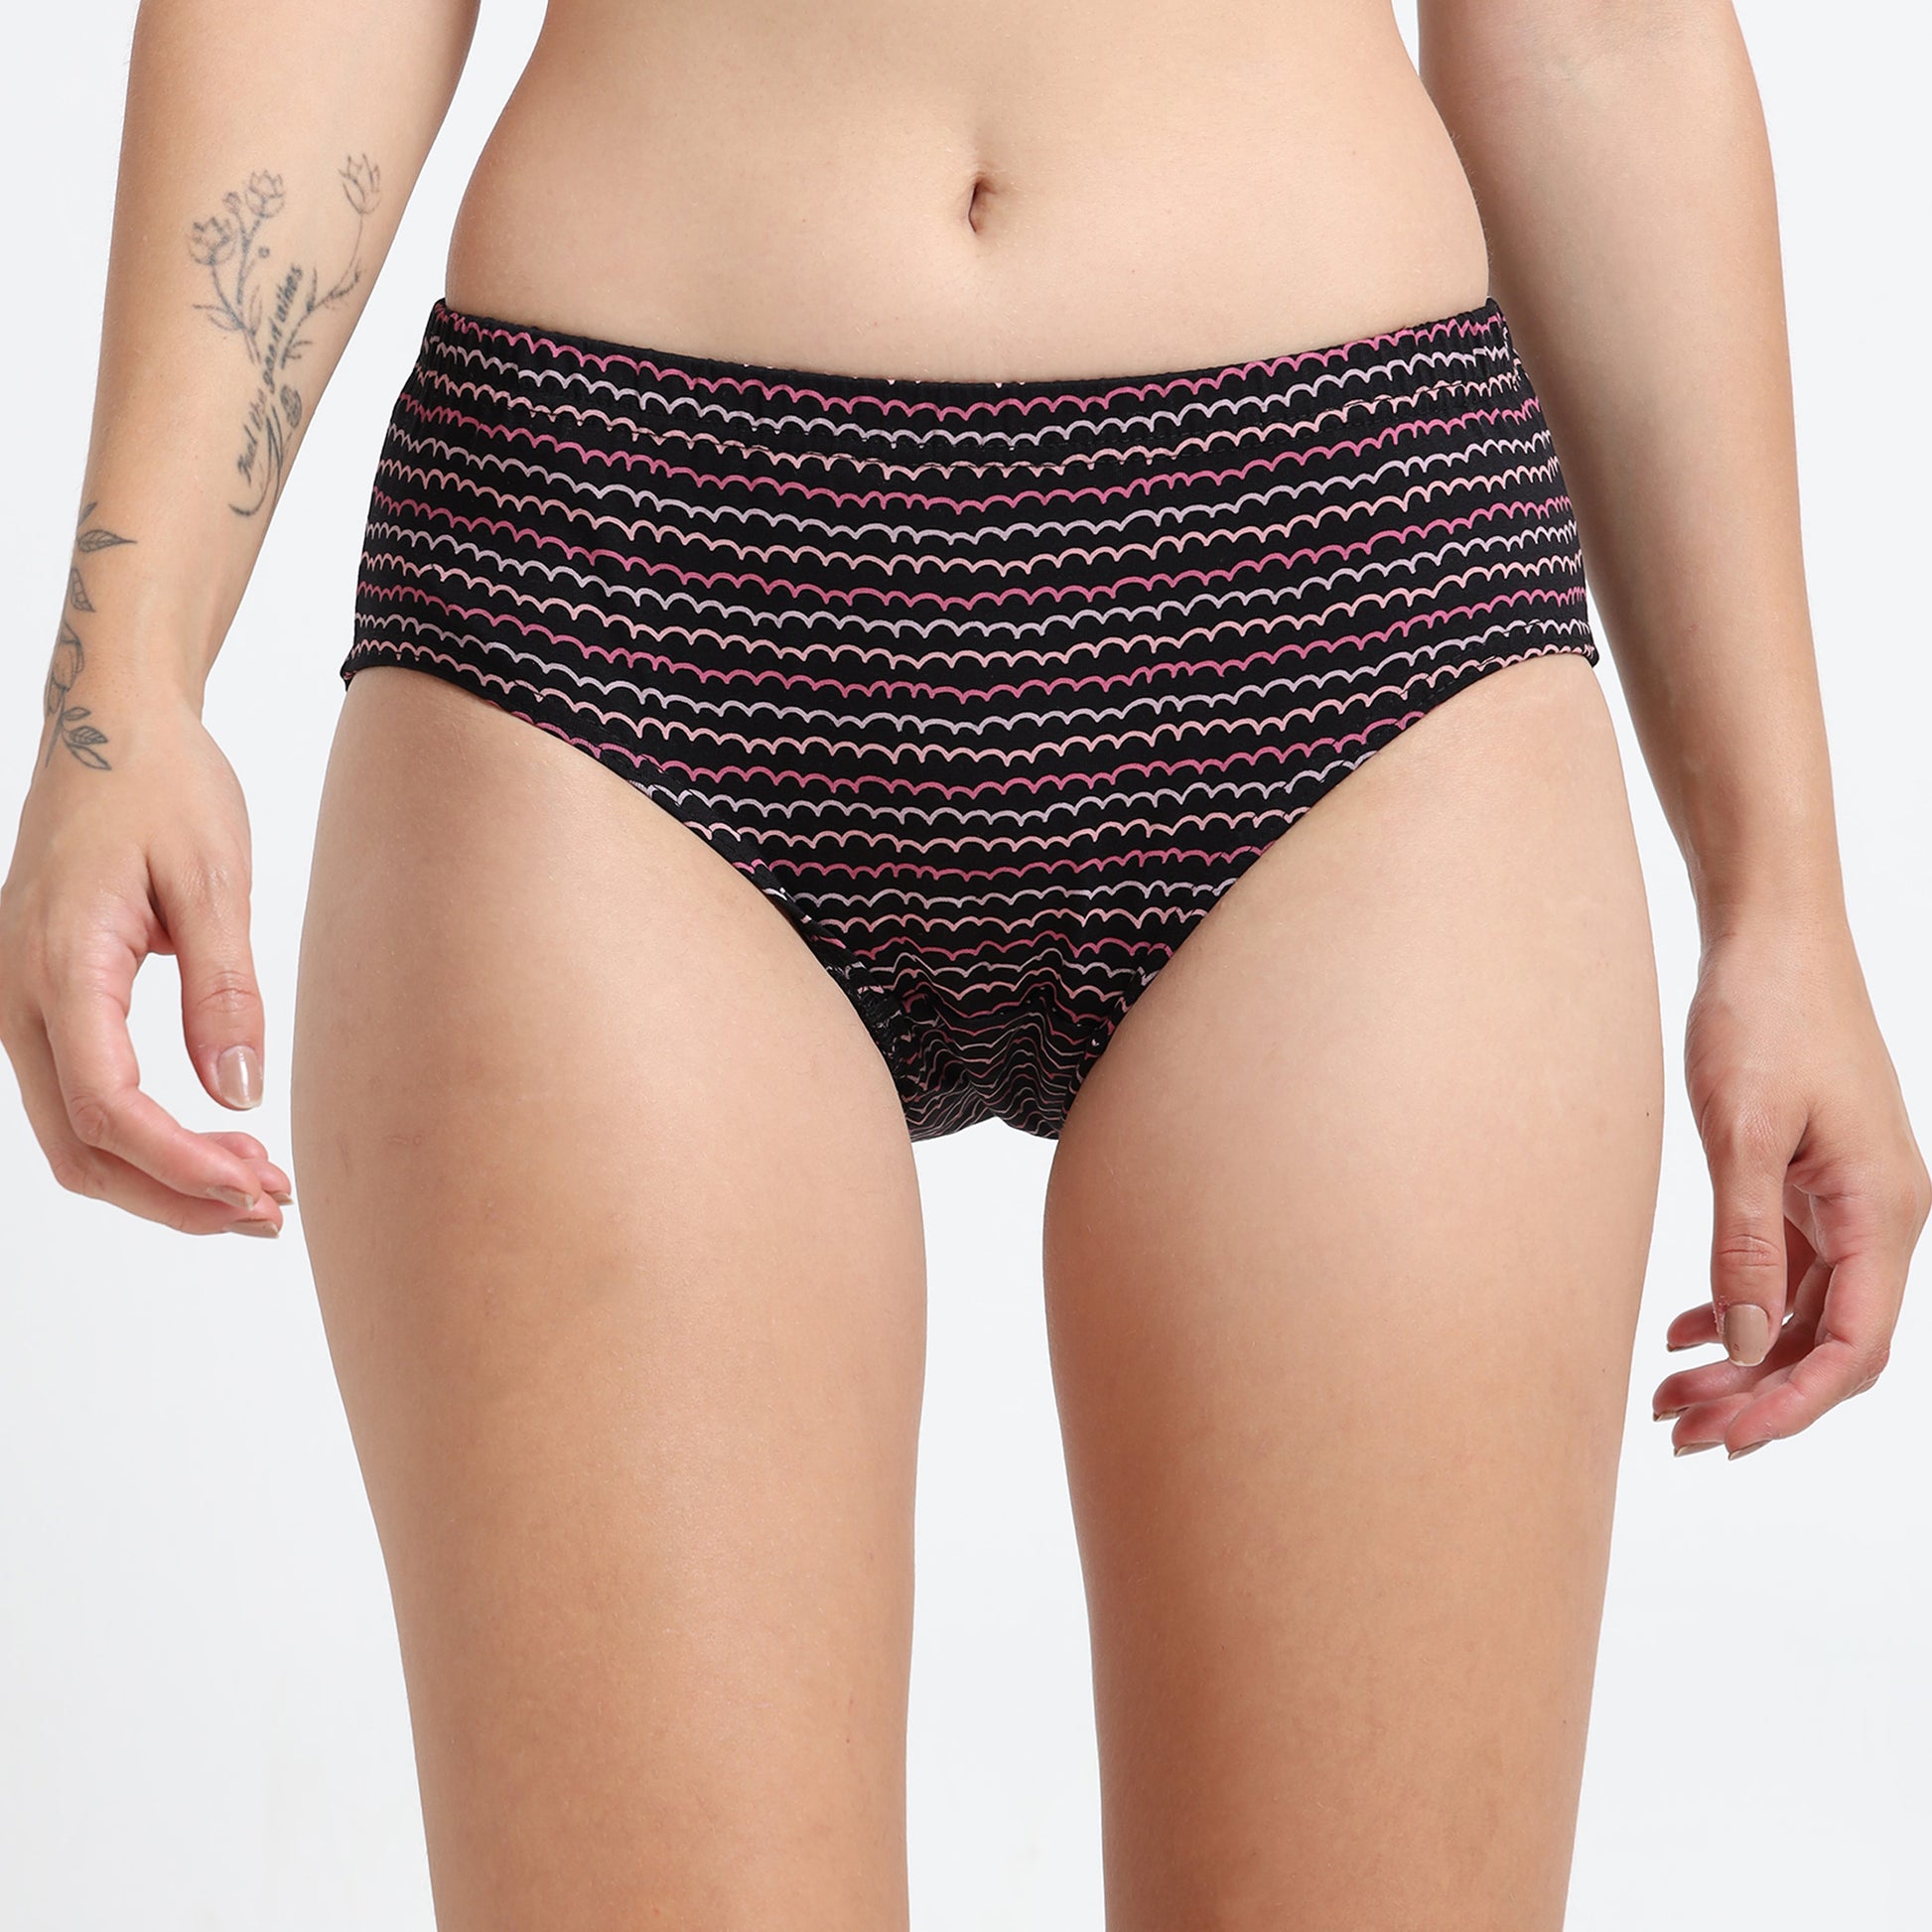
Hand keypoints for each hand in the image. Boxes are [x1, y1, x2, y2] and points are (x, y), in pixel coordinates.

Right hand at [0, 688, 291, 1234]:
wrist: (109, 727)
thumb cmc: (163, 786)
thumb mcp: (214, 880)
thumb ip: (225, 990)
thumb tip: (238, 1093)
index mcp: (59, 962)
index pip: (109, 1105)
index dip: (183, 1166)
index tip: (259, 1189)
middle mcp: (17, 995)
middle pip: (82, 1145)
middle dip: (176, 1196)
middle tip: (272, 1210)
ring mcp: (19, 1003)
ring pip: (74, 1135)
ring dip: (162, 1178)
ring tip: (255, 1190)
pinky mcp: (42, 1003)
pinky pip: (78, 1099)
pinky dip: (143, 1140)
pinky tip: (215, 1144)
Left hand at [1655, 911, 1929, 1456]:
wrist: (1770, 933)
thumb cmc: (1763, 1015)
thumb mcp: (1742, 1132)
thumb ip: (1746, 1242)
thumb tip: (1749, 1346)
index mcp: (1881, 1212)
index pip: (1853, 1347)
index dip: (1792, 1406)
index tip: (1726, 1440)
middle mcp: (1879, 1216)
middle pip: (1830, 1343)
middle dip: (1760, 1398)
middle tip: (1678, 1432)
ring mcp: (1847, 1200)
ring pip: (1804, 1312)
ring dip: (1743, 1362)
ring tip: (1668, 1399)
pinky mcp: (1810, 1180)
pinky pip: (1786, 1271)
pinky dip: (1740, 1308)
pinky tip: (1685, 1336)